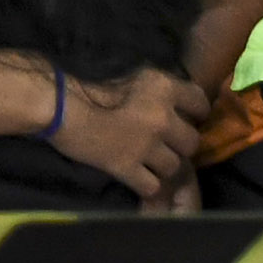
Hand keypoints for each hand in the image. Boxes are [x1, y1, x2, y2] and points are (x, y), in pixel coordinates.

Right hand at [49, 67, 206, 205]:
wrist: (62, 107)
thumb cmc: (93, 86)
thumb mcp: (134, 76)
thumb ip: (160, 89)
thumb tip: (179, 104)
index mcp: (163, 87)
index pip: (201, 103)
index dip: (195, 113)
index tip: (186, 117)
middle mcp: (161, 117)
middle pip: (192, 142)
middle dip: (179, 144)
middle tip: (165, 143)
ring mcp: (147, 145)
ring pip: (175, 166)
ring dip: (162, 165)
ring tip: (148, 160)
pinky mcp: (129, 168)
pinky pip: (153, 186)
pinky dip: (146, 184)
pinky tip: (136, 176)